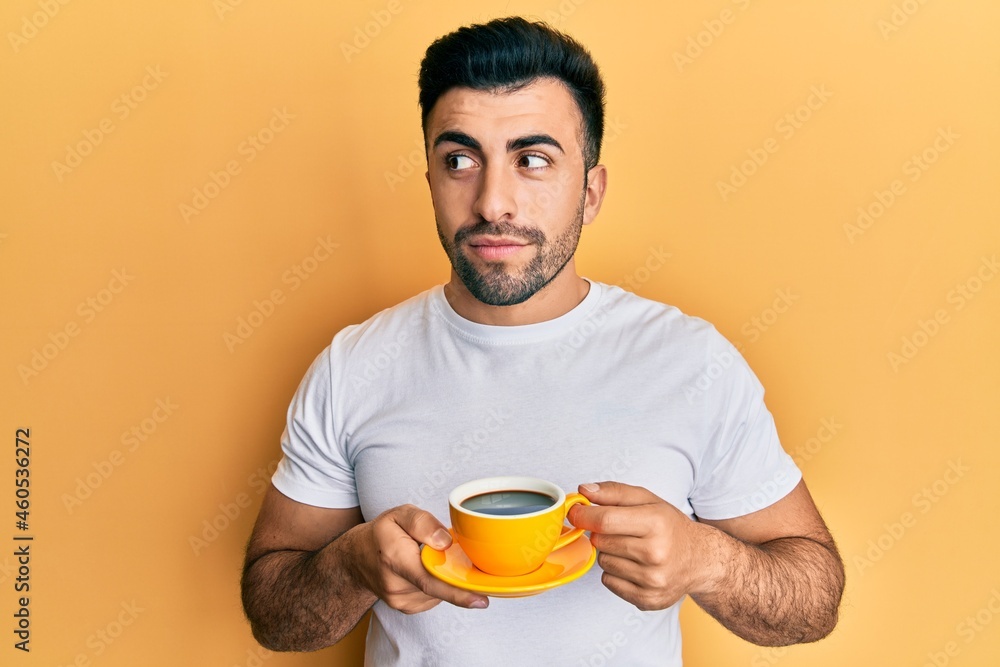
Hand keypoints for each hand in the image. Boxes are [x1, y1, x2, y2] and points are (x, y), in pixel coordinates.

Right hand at [347, 504, 488, 612]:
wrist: (355, 559)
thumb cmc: (381, 533)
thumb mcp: (399, 514)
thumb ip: (423, 523)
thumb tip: (446, 542)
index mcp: (395, 558)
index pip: (430, 581)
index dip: (457, 592)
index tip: (480, 600)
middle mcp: (396, 585)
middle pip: (439, 584)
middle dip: (454, 572)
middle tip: (456, 557)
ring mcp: (400, 600)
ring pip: (438, 591)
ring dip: (443, 576)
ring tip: (427, 558)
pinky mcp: (406, 607)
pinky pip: (433, 596)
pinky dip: (436, 583)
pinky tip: (424, 570)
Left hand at [568, 481, 712, 610]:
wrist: (700, 560)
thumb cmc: (670, 526)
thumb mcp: (647, 500)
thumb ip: (614, 492)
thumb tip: (584, 491)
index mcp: (656, 523)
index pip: (604, 520)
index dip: (582, 515)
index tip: (575, 512)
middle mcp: (656, 553)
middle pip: (600, 541)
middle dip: (602, 533)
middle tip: (621, 530)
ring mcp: (652, 580)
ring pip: (602, 562)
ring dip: (610, 554)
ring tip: (632, 549)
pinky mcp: (647, 599)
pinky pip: (608, 582)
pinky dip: (615, 573)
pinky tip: (634, 566)